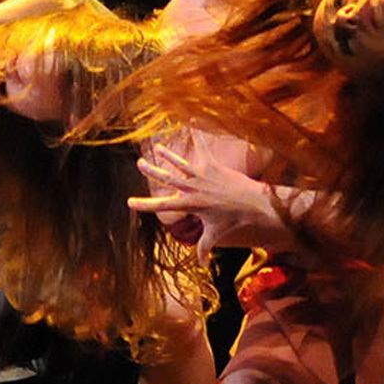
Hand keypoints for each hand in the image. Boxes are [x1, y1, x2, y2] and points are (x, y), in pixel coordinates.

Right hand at [127, 140, 272, 255]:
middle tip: (139, 164)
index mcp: (189, 204)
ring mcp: (202, 174)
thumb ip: (203, 247)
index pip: (161, 205)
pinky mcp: (213, 164)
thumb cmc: (234, 220)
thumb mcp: (216, 235)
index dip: (144, 204)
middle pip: (166, 178)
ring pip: (180, 162)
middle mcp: (192, 187)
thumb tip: (200, 264)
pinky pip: (203, 147)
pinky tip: (191, 119)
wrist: (254, 204)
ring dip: (168, 154)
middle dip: (152, 170)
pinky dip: (197, 134)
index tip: (129, 202)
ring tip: (156, 147)